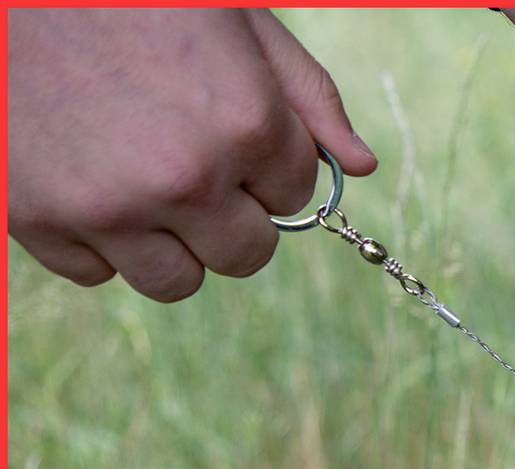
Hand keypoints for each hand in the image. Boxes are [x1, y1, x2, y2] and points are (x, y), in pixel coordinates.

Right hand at [8, 9, 376, 301]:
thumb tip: (361, 166)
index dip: (267, 163)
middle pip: (246, 254)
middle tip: (190, 158)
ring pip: (175, 280)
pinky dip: (97, 238)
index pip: (295, 195)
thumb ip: (306, 94)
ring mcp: (106, 207)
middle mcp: (183, 178)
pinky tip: (85, 175)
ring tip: (139, 174)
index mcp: (244, 123)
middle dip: (232, 215)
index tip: (230, 125)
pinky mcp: (35, 219)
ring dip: (170, 241)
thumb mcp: (237, 17)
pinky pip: (95, 272)